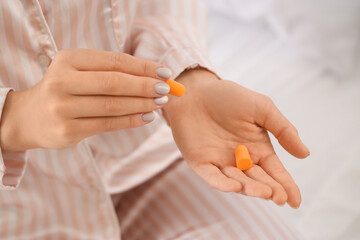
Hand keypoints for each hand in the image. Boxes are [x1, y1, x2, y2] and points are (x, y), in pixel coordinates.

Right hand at [1, 49, 171, 151]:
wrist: (30, 118)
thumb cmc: (65, 90)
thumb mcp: (81, 72)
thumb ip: (112, 72)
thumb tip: (155, 76)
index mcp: (68, 59)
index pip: (114, 61)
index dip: (143, 67)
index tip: (166, 73)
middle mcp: (62, 81)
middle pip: (114, 82)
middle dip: (146, 86)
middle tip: (167, 89)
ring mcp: (63, 107)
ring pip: (112, 105)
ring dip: (142, 104)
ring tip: (161, 103)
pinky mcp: (67, 130)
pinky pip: (107, 124)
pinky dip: (131, 120)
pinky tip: (147, 117)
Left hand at [164, 69, 309, 207]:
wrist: (195, 91)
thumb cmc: (228, 97)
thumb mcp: (262, 108)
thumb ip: (283, 130)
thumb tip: (305, 154)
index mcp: (258, 148)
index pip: (275, 172)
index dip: (286, 186)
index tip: (296, 201)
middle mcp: (241, 159)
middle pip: (258, 180)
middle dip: (269, 190)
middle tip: (278, 197)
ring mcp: (221, 162)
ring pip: (237, 181)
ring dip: (249, 188)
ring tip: (263, 192)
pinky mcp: (201, 163)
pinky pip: (213, 177)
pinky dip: (222, 183)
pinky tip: (234, 186)